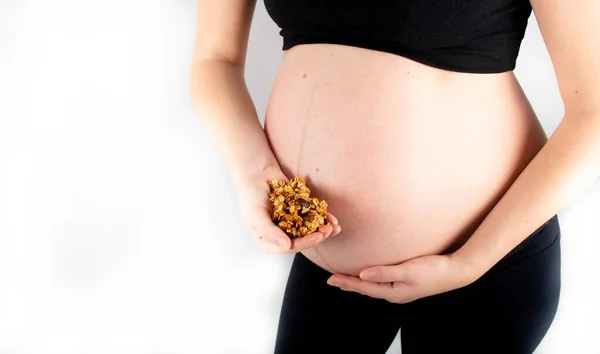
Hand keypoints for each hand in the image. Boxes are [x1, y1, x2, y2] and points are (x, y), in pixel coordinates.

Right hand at [233, 164, 341, 253]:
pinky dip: (323, 218)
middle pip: (302, 241)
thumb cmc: (251, 195)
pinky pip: (313, 218)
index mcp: (267, 241)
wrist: (257, 173)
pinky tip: (332, 219)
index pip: (289, 247)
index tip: (317, 236)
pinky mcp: (299, 212)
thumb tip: (285, 246)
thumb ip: (269, 231)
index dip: (304, 243)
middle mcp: (280, 235)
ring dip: (323, 230)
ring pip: (309, 231)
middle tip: (327, 230)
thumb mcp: (256, 214)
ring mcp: (291, 224)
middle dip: (316, 236)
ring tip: (333, 227)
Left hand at [326, 253, 474, 303]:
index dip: (347, 282)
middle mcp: (395, 293)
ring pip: (374, 287)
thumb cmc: (433, 270)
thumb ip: (385, 272)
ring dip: (359, 283)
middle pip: (366, 289)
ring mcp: (401, 290)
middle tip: (332, 280)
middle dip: (349, 284)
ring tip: (346, 280)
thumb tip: (363, 275)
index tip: (331, 278)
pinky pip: (383, 282)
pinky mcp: (407, 283)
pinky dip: (372, 279)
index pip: (364, 287)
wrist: (456, 272)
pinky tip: (371, 275)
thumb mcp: (408, 270)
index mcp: (393, 292)